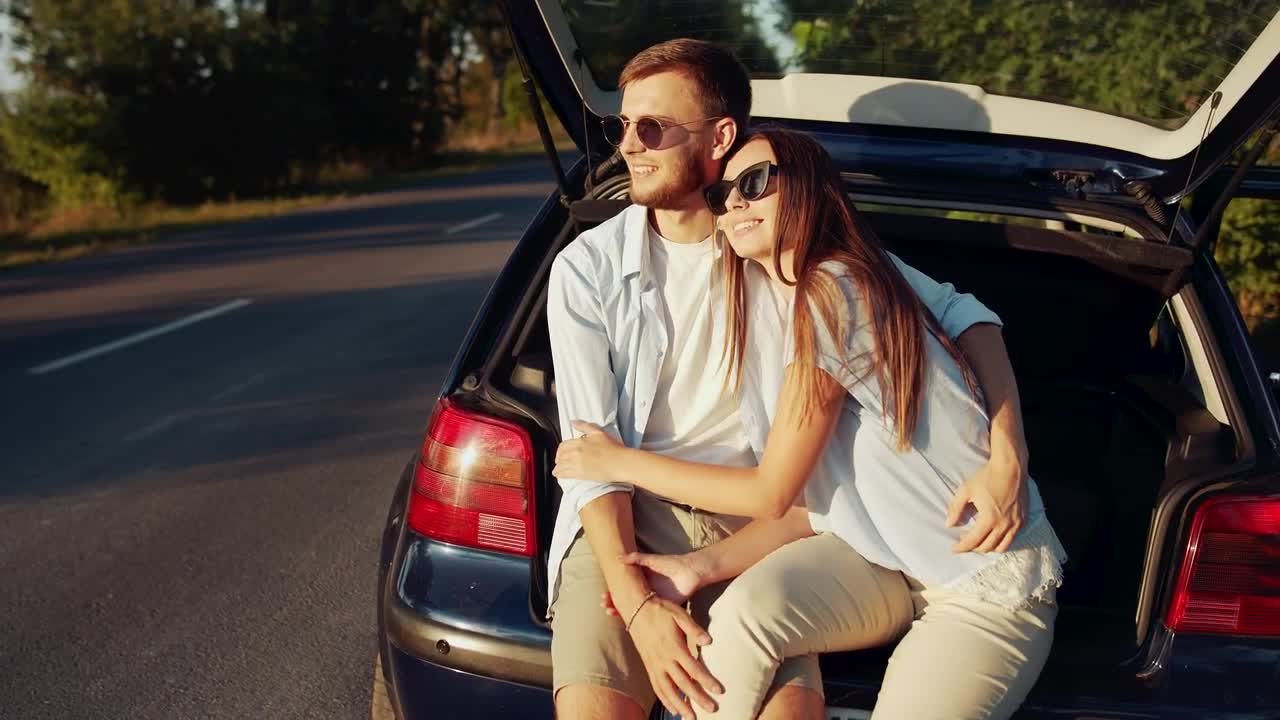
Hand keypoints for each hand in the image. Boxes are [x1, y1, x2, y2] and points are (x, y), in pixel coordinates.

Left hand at [554, 421, 624, 482]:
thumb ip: (584, 426)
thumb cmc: (612, 448)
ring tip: (557, 470)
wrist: (620, 462)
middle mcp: (575, 453)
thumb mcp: (598, 432)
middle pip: (560, 456)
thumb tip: (573, 422)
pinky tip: (559, 475)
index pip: (562, 446)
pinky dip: (560, 475)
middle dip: (558, 459)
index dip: (560, 450)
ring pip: (560, 466)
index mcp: (579, 442)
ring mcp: (577, 465)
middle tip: (559, 461)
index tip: (561, 453)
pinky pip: (565, 475)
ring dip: (558, 468)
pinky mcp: (580, 475)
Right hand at [601, 551, 710, 615]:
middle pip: (626, 600)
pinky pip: (649, 616)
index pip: (623, 589)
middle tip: (604, 606)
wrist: (692, 571)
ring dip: (623, 612)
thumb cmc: (672, 563)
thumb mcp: (653, 560)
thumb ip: (637, 559)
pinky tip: (629, 622)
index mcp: (642, 582)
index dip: (612, 593)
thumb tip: (619, 558)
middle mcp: (645, 592)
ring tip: (611, 613)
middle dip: (614, 604)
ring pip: (635, 609)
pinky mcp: (663, 609)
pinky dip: (639, 620)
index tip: (603, 596)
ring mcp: (653, 602)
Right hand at [625, 596, 722, 717]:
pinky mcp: (648, 666)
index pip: (694, 668)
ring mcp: (654, 664)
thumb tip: (709, 642)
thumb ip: (694, 629)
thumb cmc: (661, 610)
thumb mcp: (679, 614)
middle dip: (698, 698)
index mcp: (674, 647)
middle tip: (712, 710)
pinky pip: (656, 687)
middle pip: (683, 684)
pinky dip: (665, 700)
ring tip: (691, 718)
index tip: (719, 691)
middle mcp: (664, 659)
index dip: (707, 681)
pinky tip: (673, 709)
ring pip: (668, 690)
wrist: (635, 609)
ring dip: (680, 705)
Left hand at [946, 457, 1026, 552]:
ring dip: (988, 547)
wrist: (1011, 467)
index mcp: (989, 519)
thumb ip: (956, 508)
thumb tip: (948, 524)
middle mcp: (1004, 525)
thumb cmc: (987, 477)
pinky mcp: (1023, 520)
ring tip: (979, 540)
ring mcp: (1016, 524)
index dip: (961, 547)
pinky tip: (993, 534)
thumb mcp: (966, 490)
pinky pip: (1012, 538)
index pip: (973, 541)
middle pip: (987, 547)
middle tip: (964, 541)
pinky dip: (1002, 541)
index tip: (954, 548)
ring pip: (1001, 547)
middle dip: (973, 548)